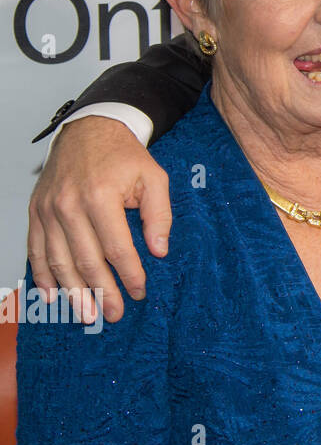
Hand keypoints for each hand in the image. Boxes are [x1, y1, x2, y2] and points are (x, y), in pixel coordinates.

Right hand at [27, 116, 171, 323]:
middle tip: (113, 314)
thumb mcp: (154, 177)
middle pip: (86, 260)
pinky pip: (36, 250)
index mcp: (100, 196)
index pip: (116, 247)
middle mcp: (69, 205)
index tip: (139, 292)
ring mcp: (48, 210)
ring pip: (58, 261)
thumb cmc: (123, 156)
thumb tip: (160, 250)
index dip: (129, 274)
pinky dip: (42, 275)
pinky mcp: (35, 212)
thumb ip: (159, 214)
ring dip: (73, 292)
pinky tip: (53, 295)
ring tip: (87, 314)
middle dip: (101, 292)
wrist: (89, 130)